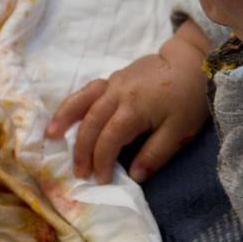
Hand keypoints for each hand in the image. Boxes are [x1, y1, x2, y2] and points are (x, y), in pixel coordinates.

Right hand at [45, 20, 211, 183]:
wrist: (192, 61)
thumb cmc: (188, 98)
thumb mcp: (180, 131)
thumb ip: (155, 154)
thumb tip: (134, 176)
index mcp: (133, 109)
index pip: (108, 140)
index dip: (101, 162)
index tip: (101, 180)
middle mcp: (117, 94)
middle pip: (90, 123)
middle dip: (82, 150)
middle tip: (79, 173)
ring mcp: (113, 83)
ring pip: (82, 102)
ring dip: (65, 119)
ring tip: (50, 135)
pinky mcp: (113, 78)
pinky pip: (88, 91)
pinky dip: (74, 103)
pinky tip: (66, 114)